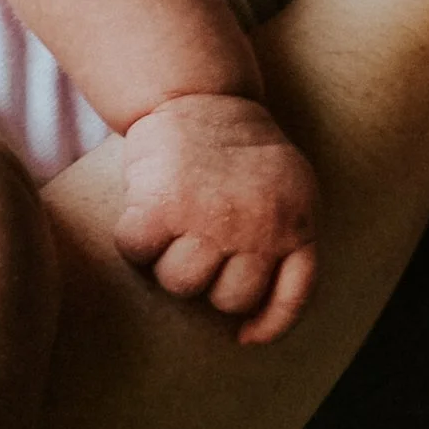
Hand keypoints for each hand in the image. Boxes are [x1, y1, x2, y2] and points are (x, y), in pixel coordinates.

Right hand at [113, 93, 320, 345]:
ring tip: (171, 226)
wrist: (197, 91)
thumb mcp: (287, 185)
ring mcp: (210, 218)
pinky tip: (141, 215)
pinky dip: (133, 241)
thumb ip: (283, 236)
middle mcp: (258, 226)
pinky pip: (138, 252)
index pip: (291, 297)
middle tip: (197, 244)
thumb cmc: (237, 146)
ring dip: (168, 262)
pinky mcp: (162, 206)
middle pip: (227, 298)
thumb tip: (254, 323)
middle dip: (208, 281)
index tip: (245, 336)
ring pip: (180, 283)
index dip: (267, 325)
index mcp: (296, 222)